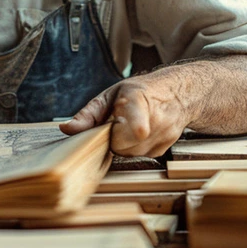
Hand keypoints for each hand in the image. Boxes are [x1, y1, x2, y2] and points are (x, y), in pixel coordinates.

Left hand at [59, 68, 196, 156]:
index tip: (140, 130)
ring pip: (130, 153)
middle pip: (121, 145)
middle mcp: (156, 119)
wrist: (179, 93)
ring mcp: (164, 135)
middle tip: (118, 122)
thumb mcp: (111, 94)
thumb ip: (89, 113)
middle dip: (113, 138)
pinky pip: (140, 156)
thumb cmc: (140, 91)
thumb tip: (67, 128)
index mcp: (139, 100)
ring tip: (130, 126)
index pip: (140, 116)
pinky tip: (141, 133)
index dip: (137, 124)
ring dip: (124, 144)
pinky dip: (135, 148)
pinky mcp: (164, 149)